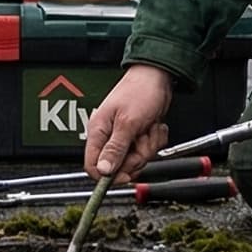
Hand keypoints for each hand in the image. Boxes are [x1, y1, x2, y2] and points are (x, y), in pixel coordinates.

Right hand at [82, 64, 174, 179]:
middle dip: (136, 156)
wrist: (158, 77)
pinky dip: (154, 140)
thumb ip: (115, 149)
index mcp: (98, 132)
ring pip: (136, 159)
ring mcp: (124, 137)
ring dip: (148, 146)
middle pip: (119, 166)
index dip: (109, 175)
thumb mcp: (128, 122)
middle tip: (141, 140)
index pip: (93, 166)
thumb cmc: (139, 91)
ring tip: (148, 129)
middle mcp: (109, 136)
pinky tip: (153, 127)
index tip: (126, 174)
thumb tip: (103, 171)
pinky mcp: (137, 136)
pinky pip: (147, 150)